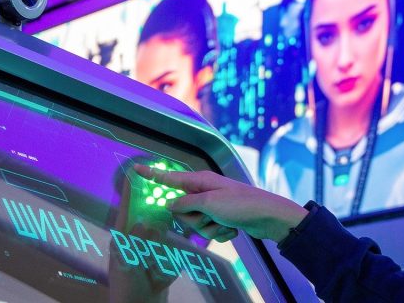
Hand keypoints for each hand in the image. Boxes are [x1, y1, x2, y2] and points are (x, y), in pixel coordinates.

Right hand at [133, 165, 308, 243]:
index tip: (135, 169)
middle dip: (195, 220)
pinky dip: (221, 234)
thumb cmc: (240, 204)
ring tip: (226, 224)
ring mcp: (213, 206)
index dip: (152, 175)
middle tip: (211, 217)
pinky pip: (210, 231)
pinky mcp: (221, 219)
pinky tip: (233, 230)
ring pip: (196, 224)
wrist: (268, 217)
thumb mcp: (209, 204)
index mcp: (200, 181)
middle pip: (182, 210)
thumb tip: (169, 204)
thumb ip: (186, 204)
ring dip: (210, 229)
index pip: (169, 179)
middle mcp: (205, 191)